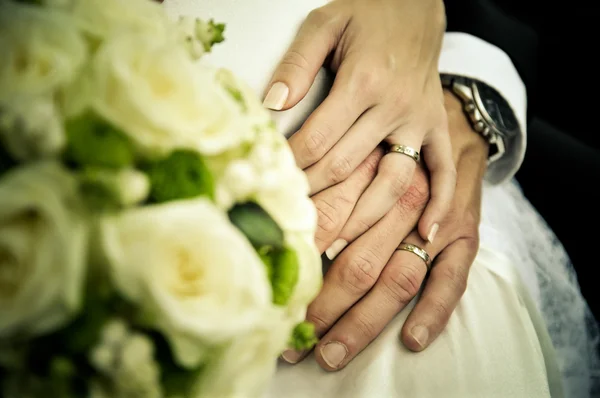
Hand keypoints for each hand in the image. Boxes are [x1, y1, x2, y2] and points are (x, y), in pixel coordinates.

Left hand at [265, 0, 455, 246]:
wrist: (415, 6)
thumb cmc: (366, 14)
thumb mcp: (324, 24)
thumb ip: (297, 64)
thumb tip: (271, 105)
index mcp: (363, 82)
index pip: (319, 140)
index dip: (292, 169)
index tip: (274, 192)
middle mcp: (395, 107)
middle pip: (349, 166)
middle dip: (318, 201)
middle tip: (295, 235)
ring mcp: (420, 120)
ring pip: (394, 180)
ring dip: (365, 218)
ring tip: (338, 249)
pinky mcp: (437, 127)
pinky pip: (443, 171)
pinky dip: (438, 204)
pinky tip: (425, 235)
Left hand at [283, 90, 488, 368]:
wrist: (455, 100)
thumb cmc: (394, 90)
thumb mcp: (336, 43)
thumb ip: (299, 76)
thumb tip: (261, 119)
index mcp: (371, 152)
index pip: (324, 209)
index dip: (295, 250)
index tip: (267, 283)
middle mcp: (405, 186)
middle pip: (358, 257)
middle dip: (321, 301)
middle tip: (290, 334)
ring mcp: (437, 210)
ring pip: (398, 272)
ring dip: (363, 317)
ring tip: (330, 350)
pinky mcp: (464, 224)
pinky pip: (455, 271)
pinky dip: (436, 305)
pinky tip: (414, 337)